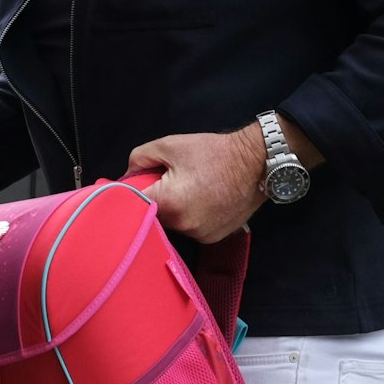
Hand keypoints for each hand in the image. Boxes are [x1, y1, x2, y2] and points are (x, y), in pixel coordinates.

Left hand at [126, 126, 268, 243]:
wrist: (257, 163)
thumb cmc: (213, 152)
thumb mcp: (169, 145)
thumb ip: (139, 158)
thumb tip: (127, 176)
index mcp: (169, 203)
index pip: (133, 204)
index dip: (129, 193)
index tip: (132, 184)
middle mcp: (183, 225)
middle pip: (152, 217)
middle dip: (153, 200)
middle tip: (164, 182)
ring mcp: (200, 235)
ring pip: (171, 225)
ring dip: (172, 211)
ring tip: (187, 190)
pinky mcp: (213, 238)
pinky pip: (190, 229)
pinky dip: (189, 217)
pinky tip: (200, 200)